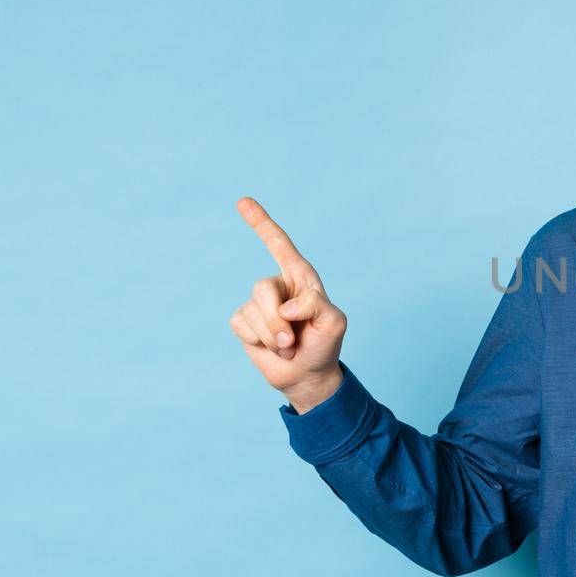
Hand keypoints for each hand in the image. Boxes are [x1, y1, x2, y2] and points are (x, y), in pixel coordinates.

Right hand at [228, 196, 346, 401]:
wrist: (308, 375)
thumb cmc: (325, 344)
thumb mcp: (334, 323)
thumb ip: (316, 305)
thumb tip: (285, 305)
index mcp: (301, 278)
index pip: (279, 245)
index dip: (261, 222)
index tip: (242, 201)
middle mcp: (277, 286)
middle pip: (261, 288)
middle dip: (277, 321)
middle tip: (293, 341)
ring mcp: (258, 304)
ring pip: (252, 311)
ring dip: (272, 336)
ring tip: (288, 348)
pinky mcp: (244, 323)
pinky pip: (241, 326)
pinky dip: (259, 342)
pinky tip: (271, 349)